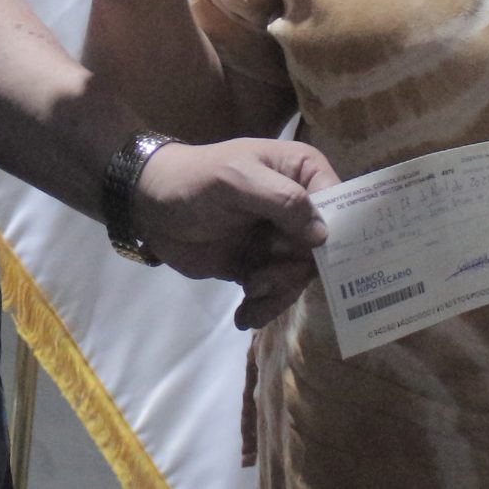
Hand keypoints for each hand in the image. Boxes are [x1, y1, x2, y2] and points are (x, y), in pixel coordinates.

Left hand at [136, 138, 340, 329]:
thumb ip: (282, 201)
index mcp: (302, 172)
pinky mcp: (260, 265)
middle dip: (294, 269)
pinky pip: (276, 292)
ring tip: (249, 290)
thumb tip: (323, 234)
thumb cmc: (194, 180)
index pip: (339, 204)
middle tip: (262, 277)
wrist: (149, 205)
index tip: (316, 258)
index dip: (336, 234)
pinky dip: (263, 307)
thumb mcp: (236, 180)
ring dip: (276, 290)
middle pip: (321, 249)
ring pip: (299, 275)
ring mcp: (279, 238)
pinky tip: (245, 316)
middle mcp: (299, 207)